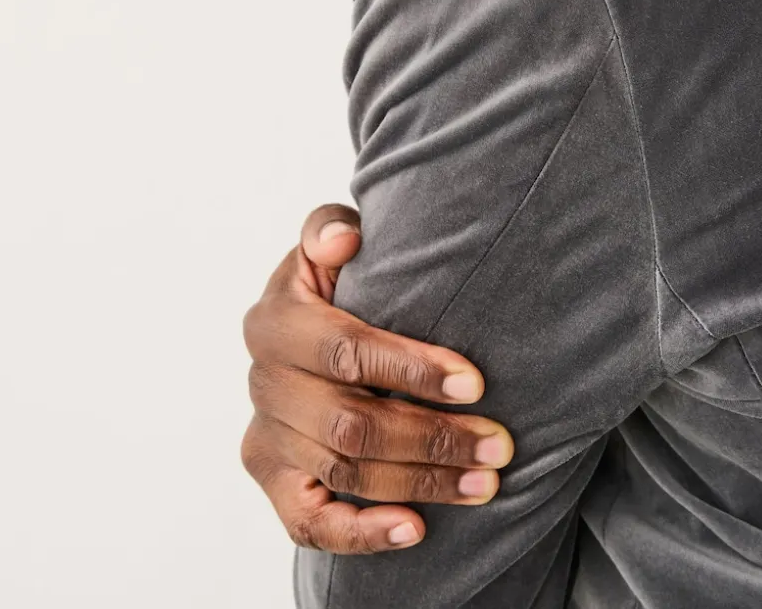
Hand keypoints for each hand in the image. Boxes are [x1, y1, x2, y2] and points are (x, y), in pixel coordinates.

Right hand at [241, 203, 514, 554]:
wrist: (305, 330)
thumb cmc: (334, 280)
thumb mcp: (327, 242)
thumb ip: (329, 228)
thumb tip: (344, 240)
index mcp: (273, 321)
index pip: (345, 352)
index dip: (411, 370)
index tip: (475, 383)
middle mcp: (263, 382)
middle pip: (351, 424)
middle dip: (433, 438)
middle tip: (498, 445)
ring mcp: (265, 437)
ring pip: (345, 473)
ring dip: (420, 483)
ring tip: (484, 482)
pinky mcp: (272, 480)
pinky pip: (310, 523)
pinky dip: (362, 533)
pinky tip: (415, 529)